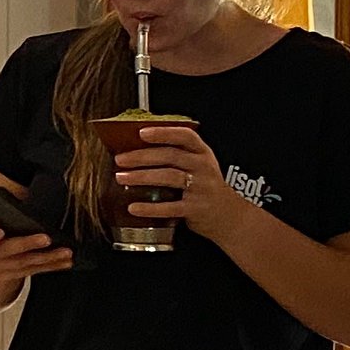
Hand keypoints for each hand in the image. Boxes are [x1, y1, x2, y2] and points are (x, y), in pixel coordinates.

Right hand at [0, 219, 70, 311]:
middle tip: (44, 238)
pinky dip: (52, 266)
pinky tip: (65, 261)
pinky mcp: (15, 274)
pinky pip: (34, 270)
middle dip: (26, 245)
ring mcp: (0, 268)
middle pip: (5, 251)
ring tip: (64, 251)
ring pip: (24, 263)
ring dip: (47, 257)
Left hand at [116, 123, 253, 241]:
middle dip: (142, 156)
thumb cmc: (204, 186)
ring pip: (170, 177)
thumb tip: (133, 149)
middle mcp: (204, 168)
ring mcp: (202, 188)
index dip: (163, 133)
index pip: (185, 136)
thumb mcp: (196, 166)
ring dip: (142, 177)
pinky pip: (171, 207)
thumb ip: (174, 156)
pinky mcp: (197, 209)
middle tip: (120, 159)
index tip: (142, 132)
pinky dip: (151, 208)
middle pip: (171, 156)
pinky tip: (134, 207)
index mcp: (202, 153)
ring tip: (121, 177)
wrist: (229, 216)